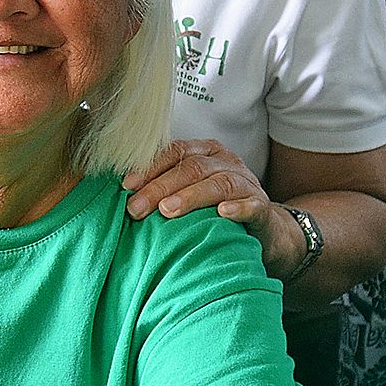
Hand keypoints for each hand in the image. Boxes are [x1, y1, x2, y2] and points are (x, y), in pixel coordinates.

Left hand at [121, 140, 302, 276]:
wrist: (262, 233)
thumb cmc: (215, 213)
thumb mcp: (188, 195)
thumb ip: (162, 190)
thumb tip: (122, 197)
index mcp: (205, 153)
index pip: (174, 152)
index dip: (149, 167)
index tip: (125, 186)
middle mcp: (226, 163)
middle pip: (192, 167)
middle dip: (160, 187)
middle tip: (137, 208)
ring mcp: (247, 184)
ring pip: (219, 183)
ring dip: (192, 196)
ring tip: (168, 210)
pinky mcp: (262, 208)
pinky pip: (251, 205)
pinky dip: (237, 208)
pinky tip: (222, 213)